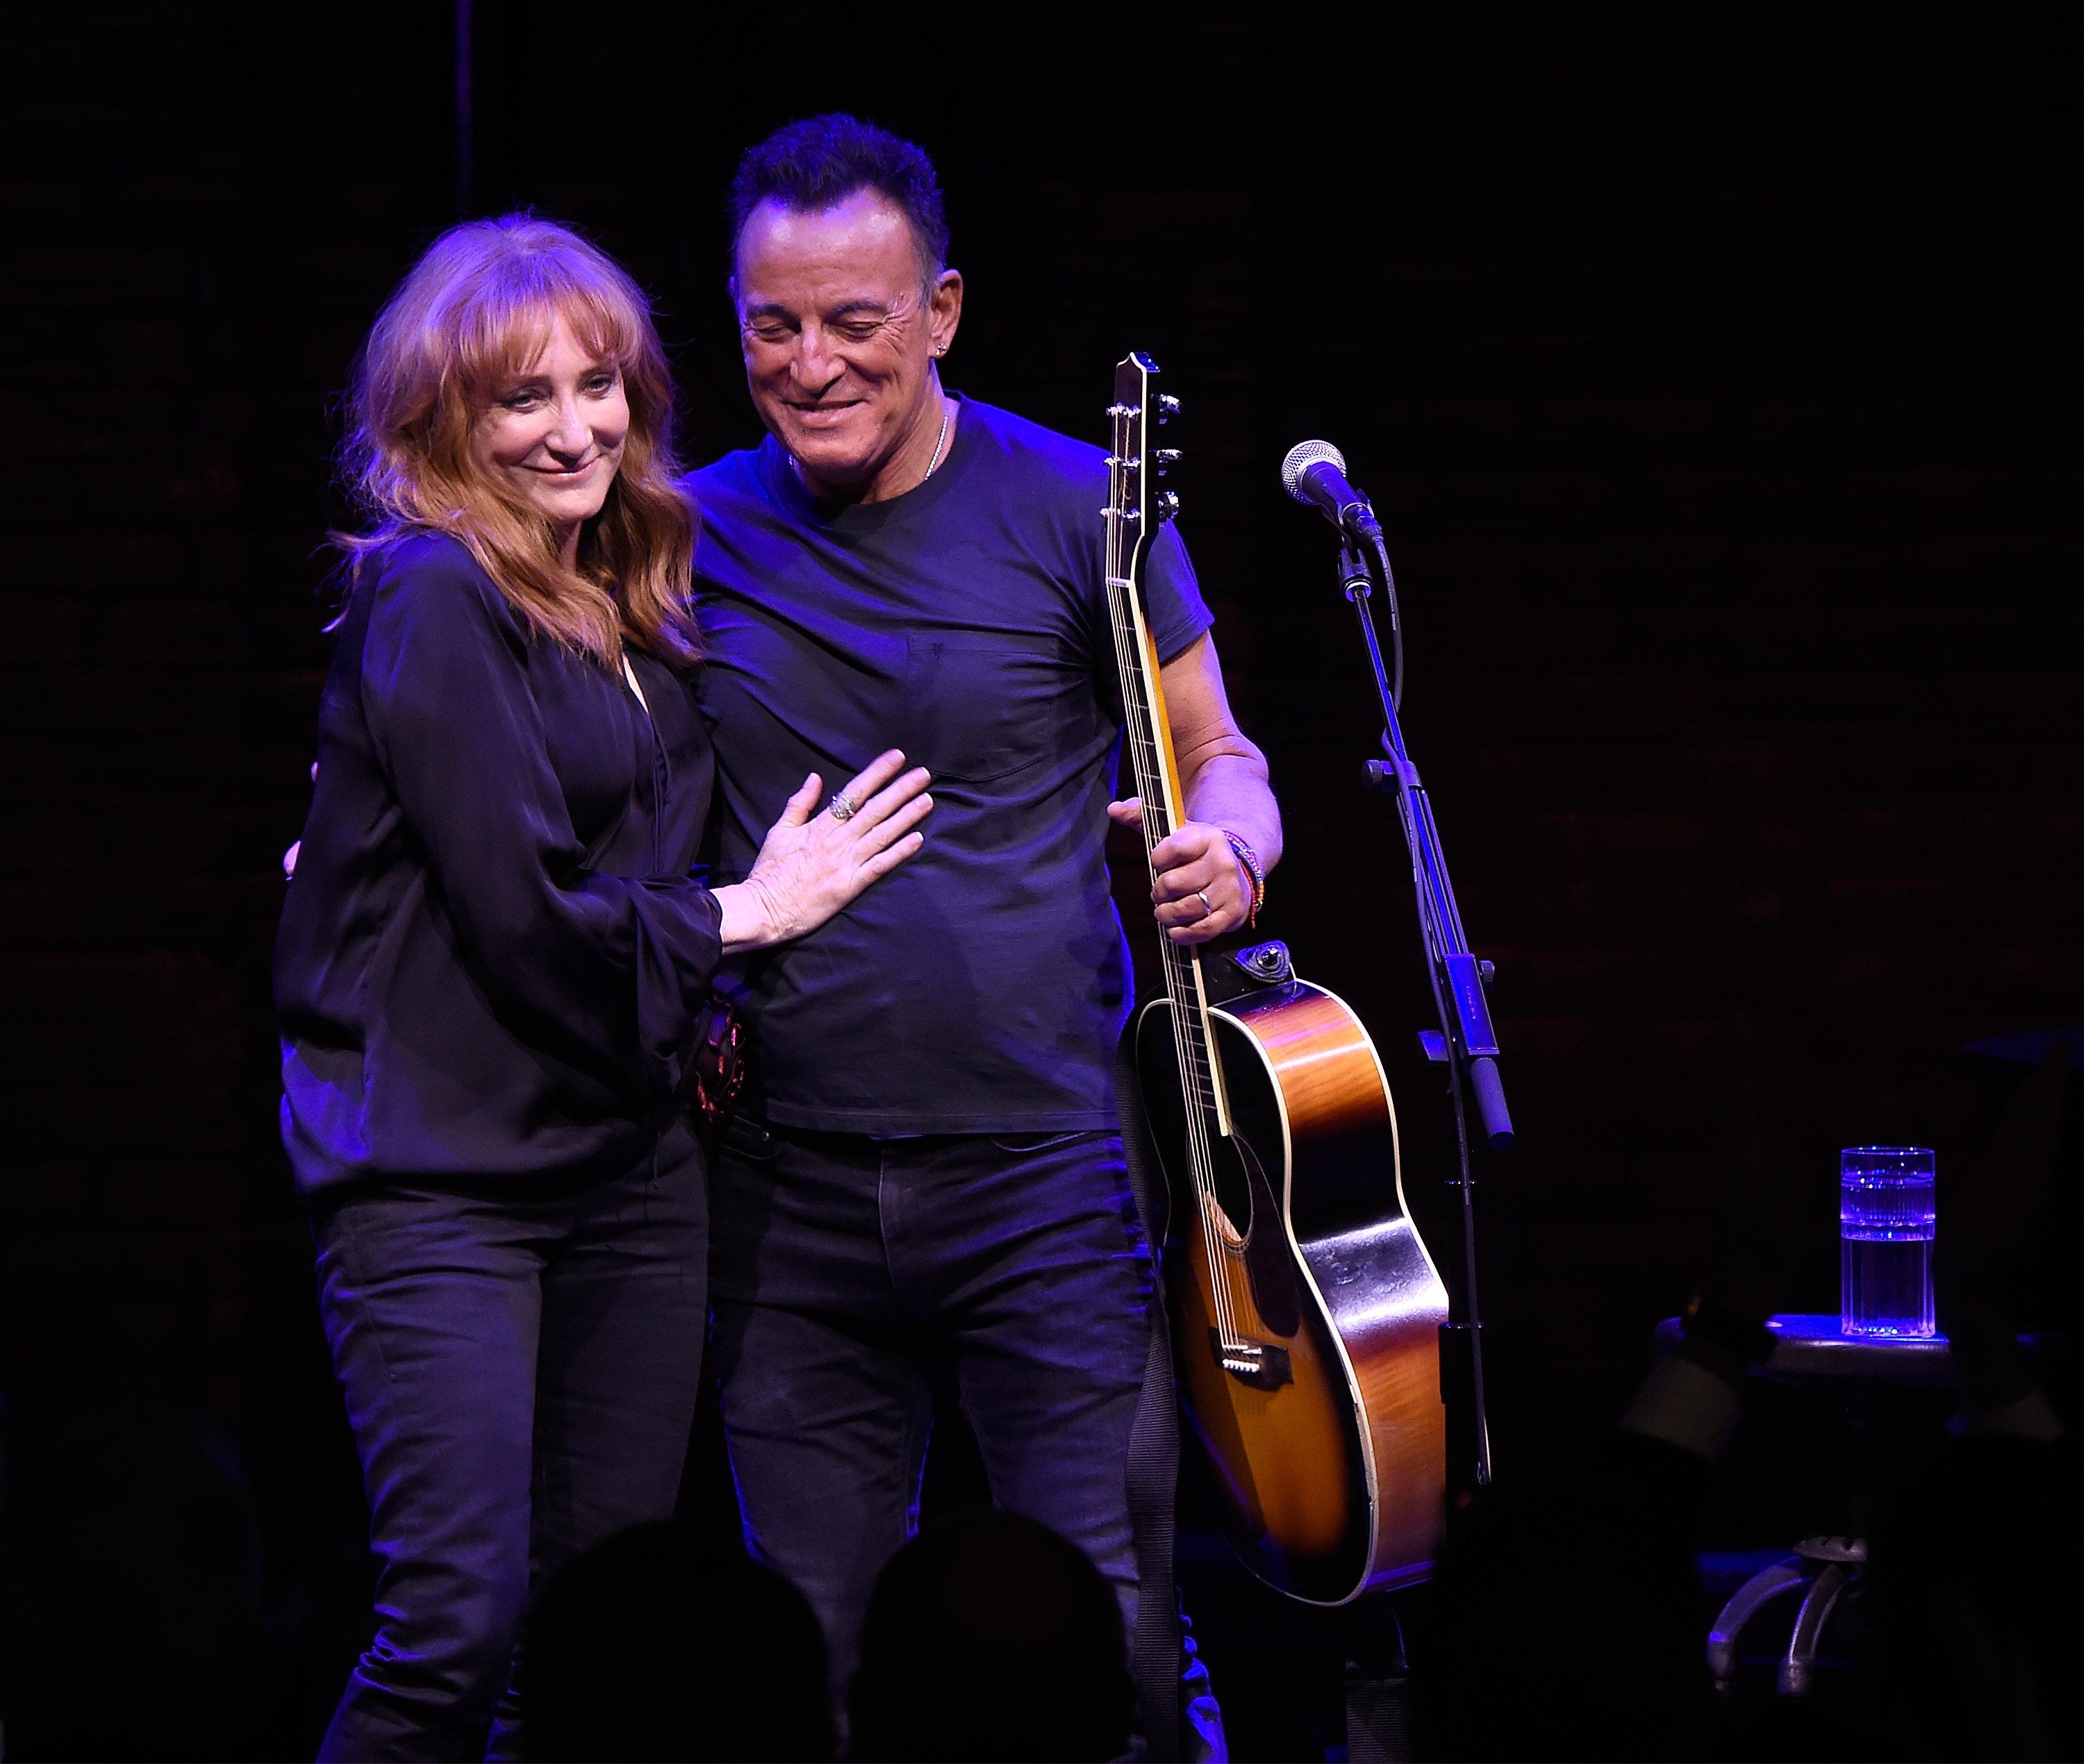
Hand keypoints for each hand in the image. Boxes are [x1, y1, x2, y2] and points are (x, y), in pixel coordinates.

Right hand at [719, 750, 931, 949]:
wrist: (764, 909)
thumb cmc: (769, 871)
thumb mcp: (779, 830)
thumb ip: (800, 803)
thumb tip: (815, 777)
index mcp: (820, 825)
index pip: (854, 792)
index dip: (877, 773)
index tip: (896, 758)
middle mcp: (837, 840)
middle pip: (875, 809)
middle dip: (901, 789)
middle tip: (924, 774)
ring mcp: (846, 863)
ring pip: (882, 834)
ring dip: (907, 816)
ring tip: (927, 800)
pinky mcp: (851, 886)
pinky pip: (880, 866)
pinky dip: (899, 852)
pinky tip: (918, 839)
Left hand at [1107, 798, 1251, 944]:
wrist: (1237, 871)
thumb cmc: (1195, 852)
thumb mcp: (1172, 830)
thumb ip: (1141, 816)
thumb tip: (1114, 809)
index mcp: (1207, 837)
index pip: (1171, 850)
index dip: (1158, 860)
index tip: (1161, 862)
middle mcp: (1222, 862)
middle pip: (1172, 884)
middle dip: (1159, 892)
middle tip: (1162, 892)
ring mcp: (1229, 889)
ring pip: (1183, 909)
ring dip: (1166, 914)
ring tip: (1166, 910)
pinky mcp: (1233, 913)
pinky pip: (1200, 930)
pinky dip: (1181, 933)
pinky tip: (1176, 927)